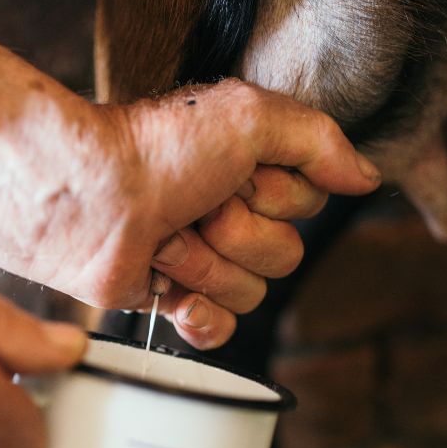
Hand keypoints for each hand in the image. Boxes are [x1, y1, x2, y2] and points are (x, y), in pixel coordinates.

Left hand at [0, 40, 380, 348]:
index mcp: (249, 168)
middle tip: (192, 207)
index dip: (279, 195)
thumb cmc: (155, 148)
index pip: (309, 205)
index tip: (236, 173)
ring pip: (252, 293)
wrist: (80, 196)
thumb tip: (366, 177)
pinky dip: (200, 318)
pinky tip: (173, 294)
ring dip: (206, 265)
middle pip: (287, 255)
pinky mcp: (168, 297)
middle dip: (240, 234)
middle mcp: (229, 212)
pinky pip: (219, 331)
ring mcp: (199, 257)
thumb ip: (320, 140)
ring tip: (163, 237)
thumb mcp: (251, 116)